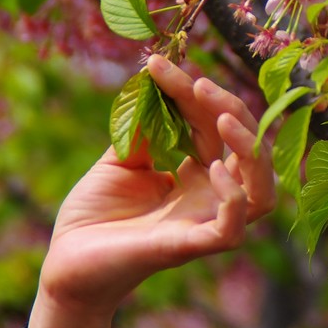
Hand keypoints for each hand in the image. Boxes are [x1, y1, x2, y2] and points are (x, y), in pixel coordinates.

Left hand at [22, 55, 274, 327]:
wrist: (65, 263)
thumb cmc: (93, 215)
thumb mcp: (119, 159)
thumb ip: (144, 126)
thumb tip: (155, 81)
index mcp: (196, 174)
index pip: (211, 124)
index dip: (190, 90)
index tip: (155, 64)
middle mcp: (209, 197)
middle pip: (247, 149)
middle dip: (230, 108)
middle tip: (197, 82)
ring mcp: (202, 223)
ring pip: (262, 192)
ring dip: (251, 150)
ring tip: (224, 119)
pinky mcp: (189, 248)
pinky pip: (233, 229)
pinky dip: (234, 198)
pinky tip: (213, 170)